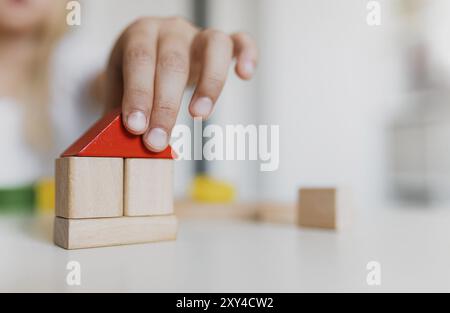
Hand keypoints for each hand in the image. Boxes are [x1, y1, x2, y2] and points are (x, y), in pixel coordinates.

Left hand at [105, 17, 257, 151]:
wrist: (152, 57)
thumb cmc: (136, 76)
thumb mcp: (120, 90)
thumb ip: (122, 111)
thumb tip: (121, 145)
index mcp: (139, 34)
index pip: (139, 61)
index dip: (139, 94)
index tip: (137, 128)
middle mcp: (171, 29)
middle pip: (172, 62)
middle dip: (166, 105)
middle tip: (158, 140)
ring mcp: (198, 34)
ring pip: (212, 47)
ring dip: (208, 84)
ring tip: (198, 116)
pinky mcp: (223, 42)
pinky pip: (240, 41)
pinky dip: (247, 54)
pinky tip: (244, 75)